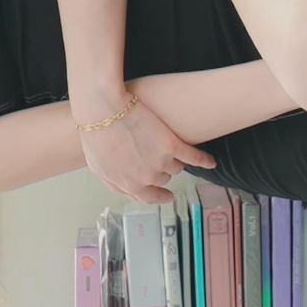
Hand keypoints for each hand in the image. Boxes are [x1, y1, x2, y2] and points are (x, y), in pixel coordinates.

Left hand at [78, 91, 215, 203]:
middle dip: (160, 169)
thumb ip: (115, 183)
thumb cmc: (96, 134)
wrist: (103, 109)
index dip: (159, 196)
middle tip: (158, 156)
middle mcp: (146, 178)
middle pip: (163, 179)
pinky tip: (211, 162)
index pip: (148, 197)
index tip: (167, 196)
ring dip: (175, 159)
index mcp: (128, 185)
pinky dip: (205, 161)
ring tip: (173, 148)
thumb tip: (128, 191)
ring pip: (176, 167)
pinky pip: (194, 158)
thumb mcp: (98, 166)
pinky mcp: (172, 145)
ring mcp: (160, 162)